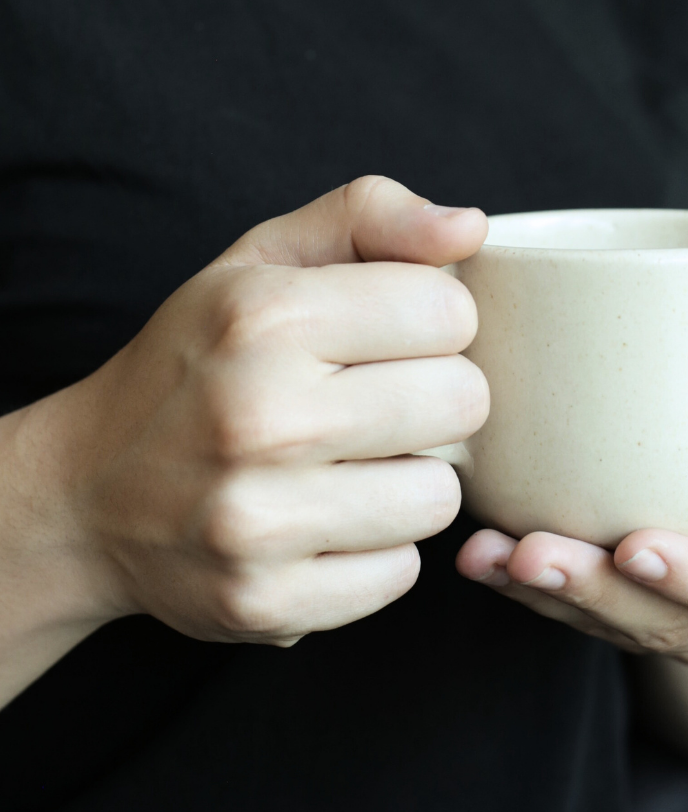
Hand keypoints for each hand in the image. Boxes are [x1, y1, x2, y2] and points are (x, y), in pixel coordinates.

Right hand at [8, 177, 488, 654]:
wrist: (86, 492)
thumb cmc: (198, 359)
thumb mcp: (265, 259)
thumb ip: (372, 216)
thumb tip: (470, 228)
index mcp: (266, 315)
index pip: (450, 311)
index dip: (434, 320)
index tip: (390, 334)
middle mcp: (260, 417)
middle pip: (464, 402)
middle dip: (436, 395)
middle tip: (377, 399)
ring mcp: (259, 521)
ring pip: (441, 497)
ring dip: (410, 478)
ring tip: (350, 461)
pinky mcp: (265, 602)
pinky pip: (400, 574)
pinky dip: (376, 549)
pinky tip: (326, 520)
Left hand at [456, 370, 687, 662]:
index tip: (634, 544)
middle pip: (663, 621)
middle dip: (596, 593)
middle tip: (535, 552)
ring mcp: (671, 613)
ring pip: (606, 621)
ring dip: (543, 593)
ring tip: (489, 555)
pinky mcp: (619, 602)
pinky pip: (570, 610)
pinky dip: (520, 586)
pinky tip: (479, 555)